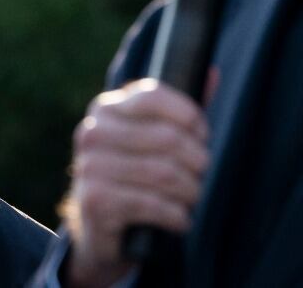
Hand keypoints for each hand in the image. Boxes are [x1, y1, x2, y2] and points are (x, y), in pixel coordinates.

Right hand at [62, 78, 209, 287]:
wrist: (102, 229)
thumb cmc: (136, 175)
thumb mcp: (155, 138)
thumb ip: (183, 110)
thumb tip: (213, 73)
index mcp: (107, 108)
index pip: (153, 96)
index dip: (188, 114)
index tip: (203, 134)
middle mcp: (92, 133)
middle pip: (166, 137)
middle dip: (196, 159)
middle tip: (202, 173)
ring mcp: (89, 167)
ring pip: (163, 172)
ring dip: (190, 189)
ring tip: (193, 196)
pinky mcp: (95, 201)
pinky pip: (151, 204)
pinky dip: (176, 214)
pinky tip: (181, 218)